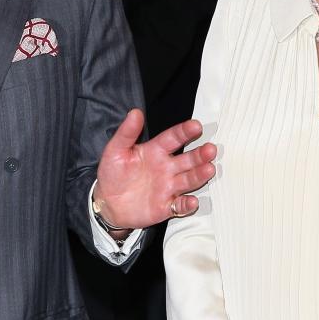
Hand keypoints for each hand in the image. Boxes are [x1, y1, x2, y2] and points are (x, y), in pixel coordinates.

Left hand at [94, 109, 216, 229]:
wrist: (108, 204)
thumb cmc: (113, 174)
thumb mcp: (115, 151)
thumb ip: (126, 132)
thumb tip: (135, 113)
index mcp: (155, 151)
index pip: (173, 138)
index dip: (184, 132)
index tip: (196, 126)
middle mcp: (166, 168)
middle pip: (187, 159)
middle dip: (200, 154)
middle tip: (210, 149)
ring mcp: (168, 187)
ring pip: (188, 180)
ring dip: (199, 175)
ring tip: (209, 169)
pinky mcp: (166, 206)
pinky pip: (180, 205)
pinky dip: (187, 204)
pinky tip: (192, 201)